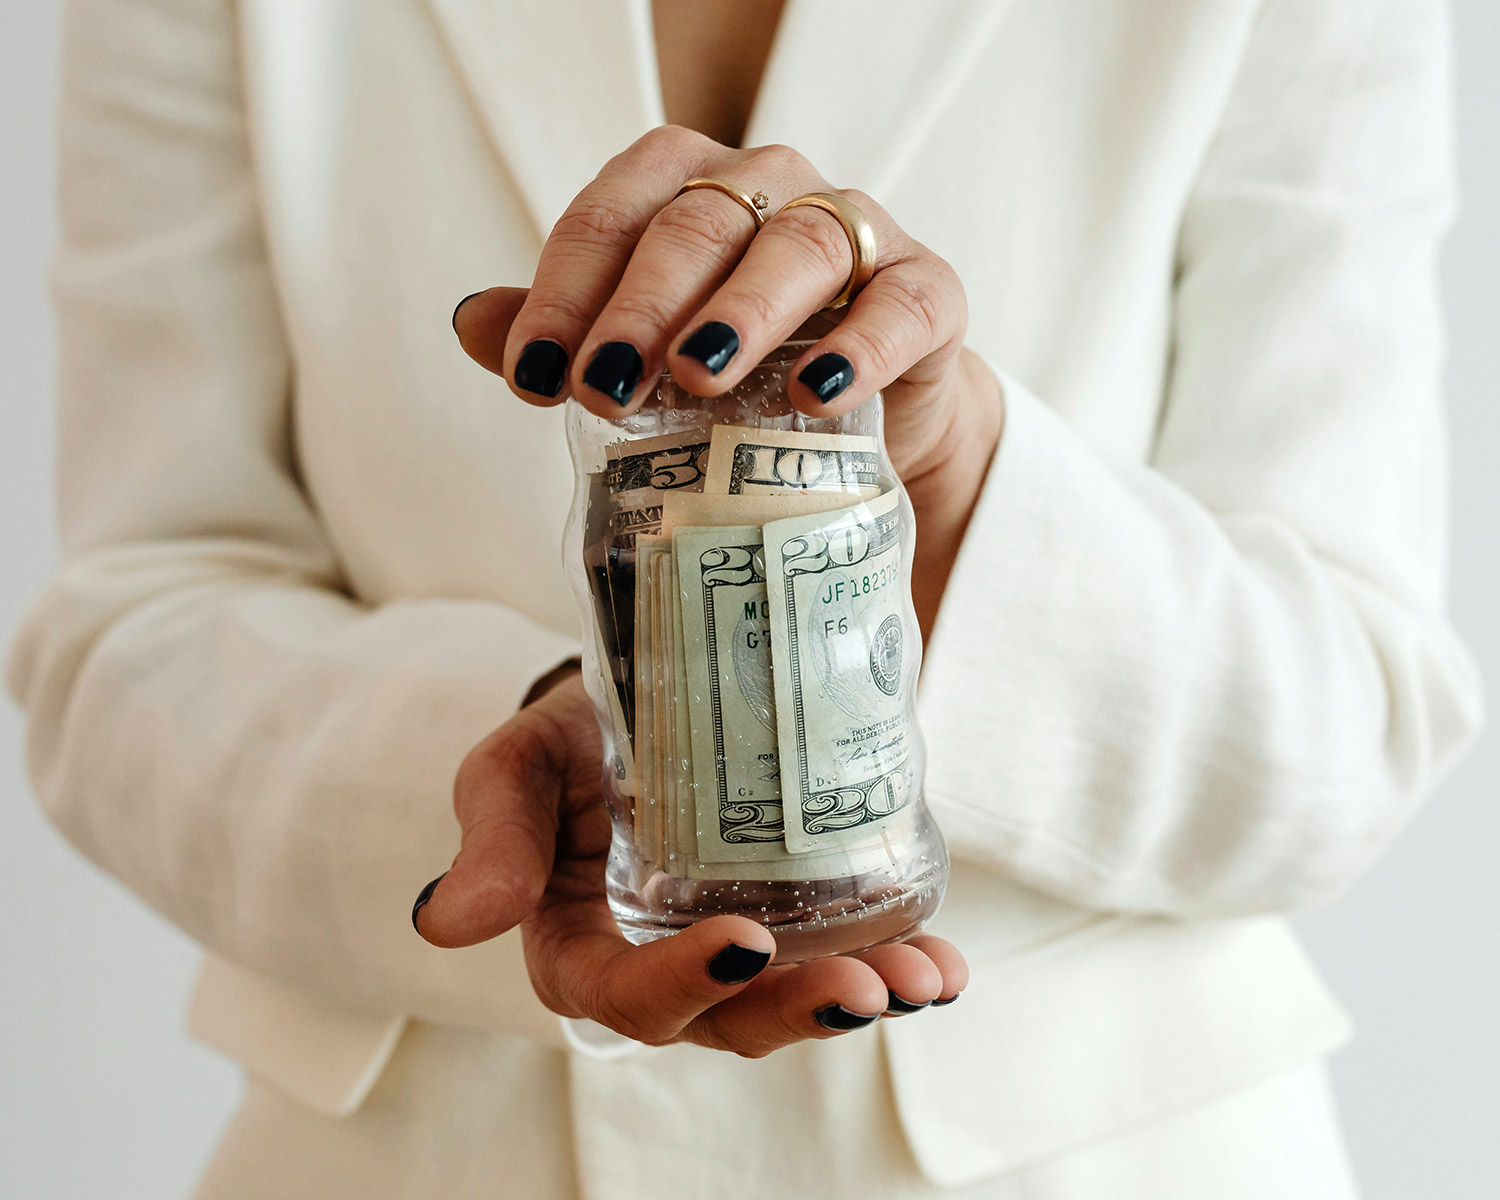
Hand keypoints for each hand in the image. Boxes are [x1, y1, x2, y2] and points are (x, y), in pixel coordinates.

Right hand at [413, 671, 967, 1056]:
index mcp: (581, 941)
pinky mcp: (800, 912)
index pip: (618, 993)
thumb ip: (494, 834)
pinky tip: (944, 963)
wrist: (641, 687)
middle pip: (725, 1018)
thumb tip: (443, 924)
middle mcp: (665, 959)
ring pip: (796, 996)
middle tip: (861, 987)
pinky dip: (902, 963)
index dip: (676, 985)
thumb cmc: (567, 738)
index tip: (740, 944)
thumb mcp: (519, 766)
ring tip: (921, 980)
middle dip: (795, 1009)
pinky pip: (849, 952)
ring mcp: (739, 942)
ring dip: (862, 997)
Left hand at [453, 126, 1003, 634]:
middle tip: (602, 385)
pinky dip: (862, 343)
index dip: (564, 292)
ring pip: (796, 243)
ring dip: (741, 310)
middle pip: (697, 222)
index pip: (611, 214)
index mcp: (687, 186)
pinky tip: (818, 393)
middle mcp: (770, 186)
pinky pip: (901, 302)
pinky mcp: (926, 288)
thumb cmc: (744, 374)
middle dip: (640, 305)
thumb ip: (571, 332)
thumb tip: (468, 324)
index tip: (533, 378)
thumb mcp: (650, 355)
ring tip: (695, 375)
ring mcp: (855, 230)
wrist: (868, 418)